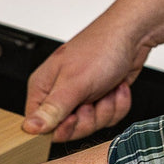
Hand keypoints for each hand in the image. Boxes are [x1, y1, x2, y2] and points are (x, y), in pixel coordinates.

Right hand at [22, 0, 161, 141]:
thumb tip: (29, 127)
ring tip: (107, 89)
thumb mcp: (74, 82)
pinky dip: (118, 105)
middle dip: (88, 118)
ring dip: (106, 109)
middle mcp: (59, 95)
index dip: (59, 128)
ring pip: (90, 125)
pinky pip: (107, 117)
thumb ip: (52, 109)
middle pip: (67, 129)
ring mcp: (80, 98)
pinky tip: (117, 88)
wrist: (134, 33)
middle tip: (92, 101)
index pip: (40, 126)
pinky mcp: (99, 99)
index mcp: (43, 89)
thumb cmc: (101, 47)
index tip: (73, 117)